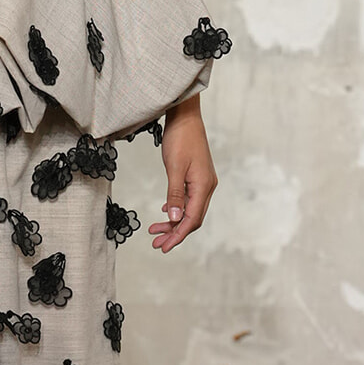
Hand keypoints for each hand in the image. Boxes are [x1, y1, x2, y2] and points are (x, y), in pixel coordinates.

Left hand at [149, 97, 216, 252]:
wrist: (185, 117)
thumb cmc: (179, 139)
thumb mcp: (174, 167)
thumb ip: (174, 194)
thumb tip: (175, 218)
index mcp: (203, 186)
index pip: (192, 219)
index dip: (178, 235)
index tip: (164, 247)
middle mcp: (206, 186)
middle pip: (192, 218)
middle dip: (175, 233)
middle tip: (157, 244)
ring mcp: (203, 181)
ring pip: (190, 209)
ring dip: (174, 222)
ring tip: (156, 231)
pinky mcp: (197, 176)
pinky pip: (189, 198)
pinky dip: (177, 208)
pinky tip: (167, 211)